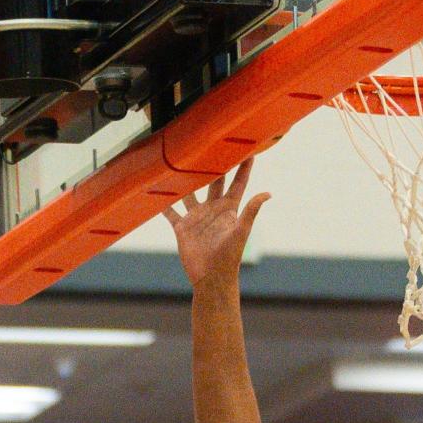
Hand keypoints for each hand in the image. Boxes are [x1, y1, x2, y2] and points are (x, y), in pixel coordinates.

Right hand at [164, 159, 270, 287]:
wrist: (210, 278)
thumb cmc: (229, 258)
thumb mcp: (241, 232)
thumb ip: (251, 211)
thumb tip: (268, 193)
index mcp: (229, 209)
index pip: (238, 183)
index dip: (243, 166)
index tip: (248, 148)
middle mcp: (212, 209)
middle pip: (213, 181)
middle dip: (212, 164)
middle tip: (210, 143)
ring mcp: (197, 217)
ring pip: (189, 192)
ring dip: (184, 178)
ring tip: (178, 161)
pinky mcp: (182, 227)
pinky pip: (170, 211)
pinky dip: (163, 202)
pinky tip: (154, 190)